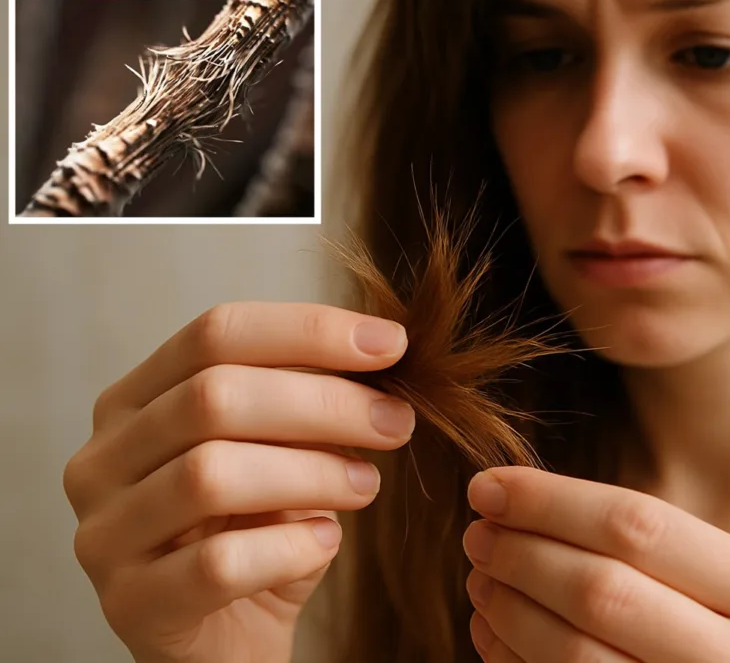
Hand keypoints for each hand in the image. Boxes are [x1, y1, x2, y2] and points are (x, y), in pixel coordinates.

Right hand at [63, 302, 414, 662]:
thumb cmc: (256, 533)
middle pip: (213, 397)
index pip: (216, 333)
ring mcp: (105, 534)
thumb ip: (310, 403)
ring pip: (212, 474)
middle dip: (324, 402)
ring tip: (367, 485)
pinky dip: (291, 548)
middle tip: (395, 421)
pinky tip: (327, 542)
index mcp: (135, 401)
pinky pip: (218, 563)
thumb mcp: (285, 453)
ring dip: (313, 473)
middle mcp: (102, 458)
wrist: (226, 641)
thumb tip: (379, 351)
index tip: (391, 344)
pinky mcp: (131, 604)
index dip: (309, 330)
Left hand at [461, 467, 729, 662]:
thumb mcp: (721, 584)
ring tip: (481, 578)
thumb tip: (511, 500)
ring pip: (575, 653)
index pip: (639, 525)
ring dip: (510, 608)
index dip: (550, 501)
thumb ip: (642, 544)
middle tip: (477, 534)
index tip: (489, 487)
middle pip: (602, 588)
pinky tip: (492, 630)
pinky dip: (515, 657)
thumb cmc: (725, 636)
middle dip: (522, 554)